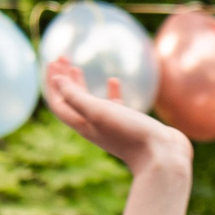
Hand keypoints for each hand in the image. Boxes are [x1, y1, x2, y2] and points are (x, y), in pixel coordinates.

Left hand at [41, 58, 189, 174]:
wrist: (162, 156)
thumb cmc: (129, 134)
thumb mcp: (98, 111)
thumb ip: (76, 96)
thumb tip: (56, 79)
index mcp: (83, 124)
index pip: (58, 102)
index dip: (52, 82)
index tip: (52, 61)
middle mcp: (94, 125)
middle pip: (70, 101)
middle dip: (63, 80)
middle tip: (61, 58)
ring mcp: (111, 125)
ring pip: (89, 102)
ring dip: (80, 85)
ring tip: (77, 68)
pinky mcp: (129, 124)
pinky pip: (114, 106)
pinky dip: (110, 92)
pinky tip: (113, 80)